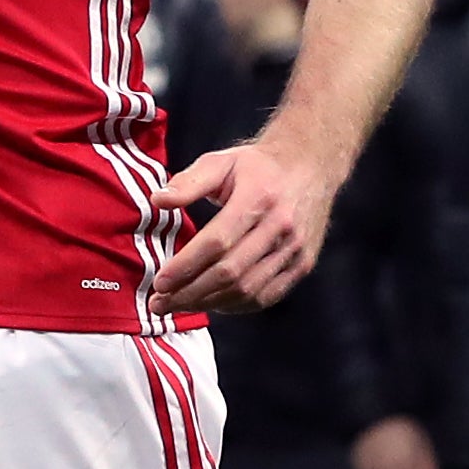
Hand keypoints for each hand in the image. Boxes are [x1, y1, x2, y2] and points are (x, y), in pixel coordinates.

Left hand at [145, 136, 340, 316]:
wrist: (310, 166)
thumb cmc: (258, 167)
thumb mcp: (221, 161)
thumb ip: (189, 182)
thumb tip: (158, 200)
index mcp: (258, 197)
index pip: (217, 242)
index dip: (186, 266)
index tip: (160, 282)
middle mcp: (280, 226)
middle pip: (230, 272)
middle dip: (190, 293)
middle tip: (159, 303)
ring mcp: (295, 249)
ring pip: (247, 290)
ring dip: (209, 304)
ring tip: (178, 306)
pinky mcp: (303, 264)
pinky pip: (266, 296)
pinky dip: (235, 306)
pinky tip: (211, 304)